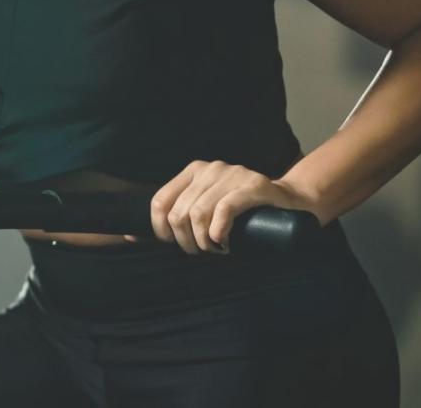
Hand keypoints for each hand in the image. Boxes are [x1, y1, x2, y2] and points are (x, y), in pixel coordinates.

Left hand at [150, 160, 315, 253]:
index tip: (172, 244)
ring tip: (216, 249)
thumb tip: (129, 236)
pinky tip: (224, 242)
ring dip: (204, 241)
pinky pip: (225, 209)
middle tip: (203, 251)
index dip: (160, 229)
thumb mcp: (206, 209)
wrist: (291, 203)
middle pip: (179, 213)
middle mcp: (209, 169)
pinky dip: (219, 231)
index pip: (160, 201)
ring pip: (198, 214)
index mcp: (192, 171)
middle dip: (186, 241)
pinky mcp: (253, 185)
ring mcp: (232, 174)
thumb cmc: (244, 213)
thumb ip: (177, 218)